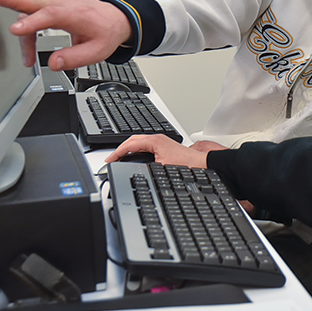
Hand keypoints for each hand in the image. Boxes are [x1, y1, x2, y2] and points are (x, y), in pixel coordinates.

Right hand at [0, 0, 131, 70]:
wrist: (116, 19)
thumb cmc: (106, 31)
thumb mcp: (97, 51)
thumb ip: (75, 58)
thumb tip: (54, 63)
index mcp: (74, 13)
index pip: (48, 16)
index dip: (31, 23)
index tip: (16, 30)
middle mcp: (62, 4)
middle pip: (32, 1)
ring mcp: (55, 2)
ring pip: (30, 12)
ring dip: (23, 32)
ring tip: (27, 58)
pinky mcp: (52, 5)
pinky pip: (34, 13)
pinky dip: (28, 27)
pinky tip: (28, 44)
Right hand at [104, 135, 224, 167]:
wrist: (202, 165)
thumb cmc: (187, 165)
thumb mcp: (161, 168)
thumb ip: (146, 167)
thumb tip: (134, 171)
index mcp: (155, 141)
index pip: (130, 144)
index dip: (117, 153)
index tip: (109, 160)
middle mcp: (158, 139)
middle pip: (133, 141)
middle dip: (120, 150)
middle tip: (112, 159)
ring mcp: (161, 143)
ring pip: (139, 143)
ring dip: (128, 150)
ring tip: (120, 159)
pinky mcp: (164, 148)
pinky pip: (145, 146)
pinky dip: (136, 151)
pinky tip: (135, 159)